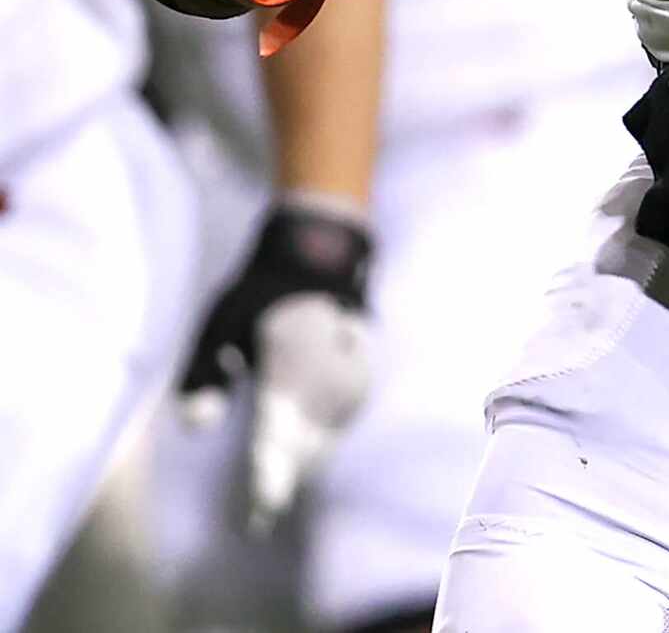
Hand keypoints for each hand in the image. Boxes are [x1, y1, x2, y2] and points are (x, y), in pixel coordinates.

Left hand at [178, 196, 374, 533]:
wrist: (318, 257)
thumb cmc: (261, 291)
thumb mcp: (218, 324)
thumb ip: (204, 375)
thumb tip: (199, 425)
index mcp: (291, 367)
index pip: (279, 435)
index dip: (270, 478)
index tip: (259, 515)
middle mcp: (327, 377)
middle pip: (306, 446)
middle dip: (283, 482)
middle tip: (259, 521)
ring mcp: (349, 379)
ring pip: (326, 437)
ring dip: (303, 465)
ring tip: (279, 496)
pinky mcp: (358, 379)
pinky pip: (339, 422)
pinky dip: (322, 442)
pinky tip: (308, 457)